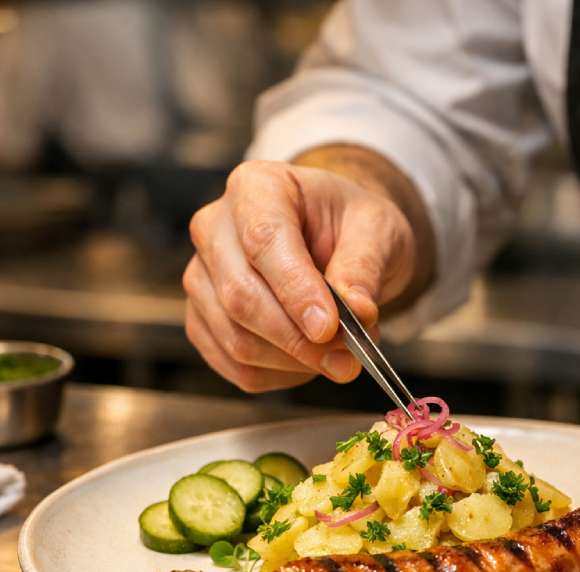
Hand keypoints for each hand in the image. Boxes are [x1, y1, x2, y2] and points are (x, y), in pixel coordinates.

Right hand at [184, 148, 430, 392]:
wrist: (336, 239)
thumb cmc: (350, 226)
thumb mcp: (376, 230)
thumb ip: (364, 268)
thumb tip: (356, 312)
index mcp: (256, 187)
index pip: (263, 240)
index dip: (296, 290)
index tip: (329, 327)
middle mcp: (215, 227)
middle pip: (240, 296)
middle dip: (298, 339)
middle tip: (349, 357)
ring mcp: (202, 275)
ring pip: (235, 338)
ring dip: (294, 362)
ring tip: (340, 354)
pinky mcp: (203, 318)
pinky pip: (233, 364)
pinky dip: (279, 375)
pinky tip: (310, 363)